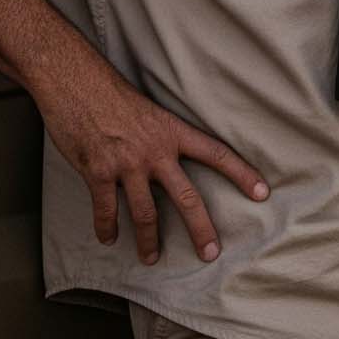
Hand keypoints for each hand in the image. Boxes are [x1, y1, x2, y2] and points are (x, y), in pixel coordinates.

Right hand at [38, 55, 269, 265]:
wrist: (75, 80)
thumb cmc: (109, 91)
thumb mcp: (147, 110)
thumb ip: (159, 137)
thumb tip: (167, 160)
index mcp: (171, 131)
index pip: (216, 153)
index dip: (241, 173)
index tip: (263, 192)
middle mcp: (155, 150)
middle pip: (187, 197)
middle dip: (201, 229)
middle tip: (210, 253)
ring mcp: (127, 163)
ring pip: (145, 213)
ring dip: (148, 240)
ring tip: (151, 258)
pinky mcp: (99, 172)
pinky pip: (106, 210)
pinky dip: (106, 228)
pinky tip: (108, 239)